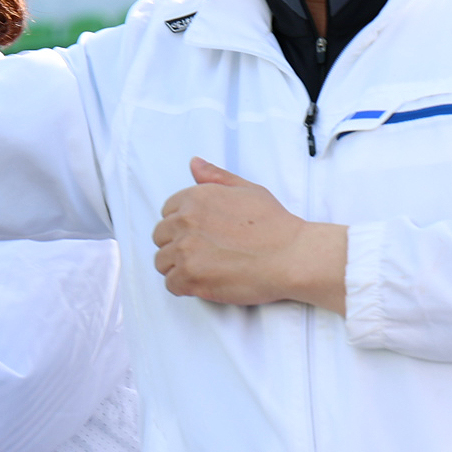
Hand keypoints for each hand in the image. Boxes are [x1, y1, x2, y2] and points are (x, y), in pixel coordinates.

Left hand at [152, 160, 347, 310]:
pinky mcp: (190, 276)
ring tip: (204, 269)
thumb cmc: (274, 225)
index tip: (198, 234)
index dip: (182, 225)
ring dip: (178, 267)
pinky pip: (171, 284)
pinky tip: (204, 283)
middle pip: (160, 237)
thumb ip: (216, 177)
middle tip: (202, 254)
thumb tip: (194, 164)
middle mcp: (185, 221)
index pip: (167, 212)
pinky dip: (184, 287)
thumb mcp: (247, 189)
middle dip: (176, 245)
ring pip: (161, 262)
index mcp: (195, 198)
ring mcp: (185, 250)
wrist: (291, 256)